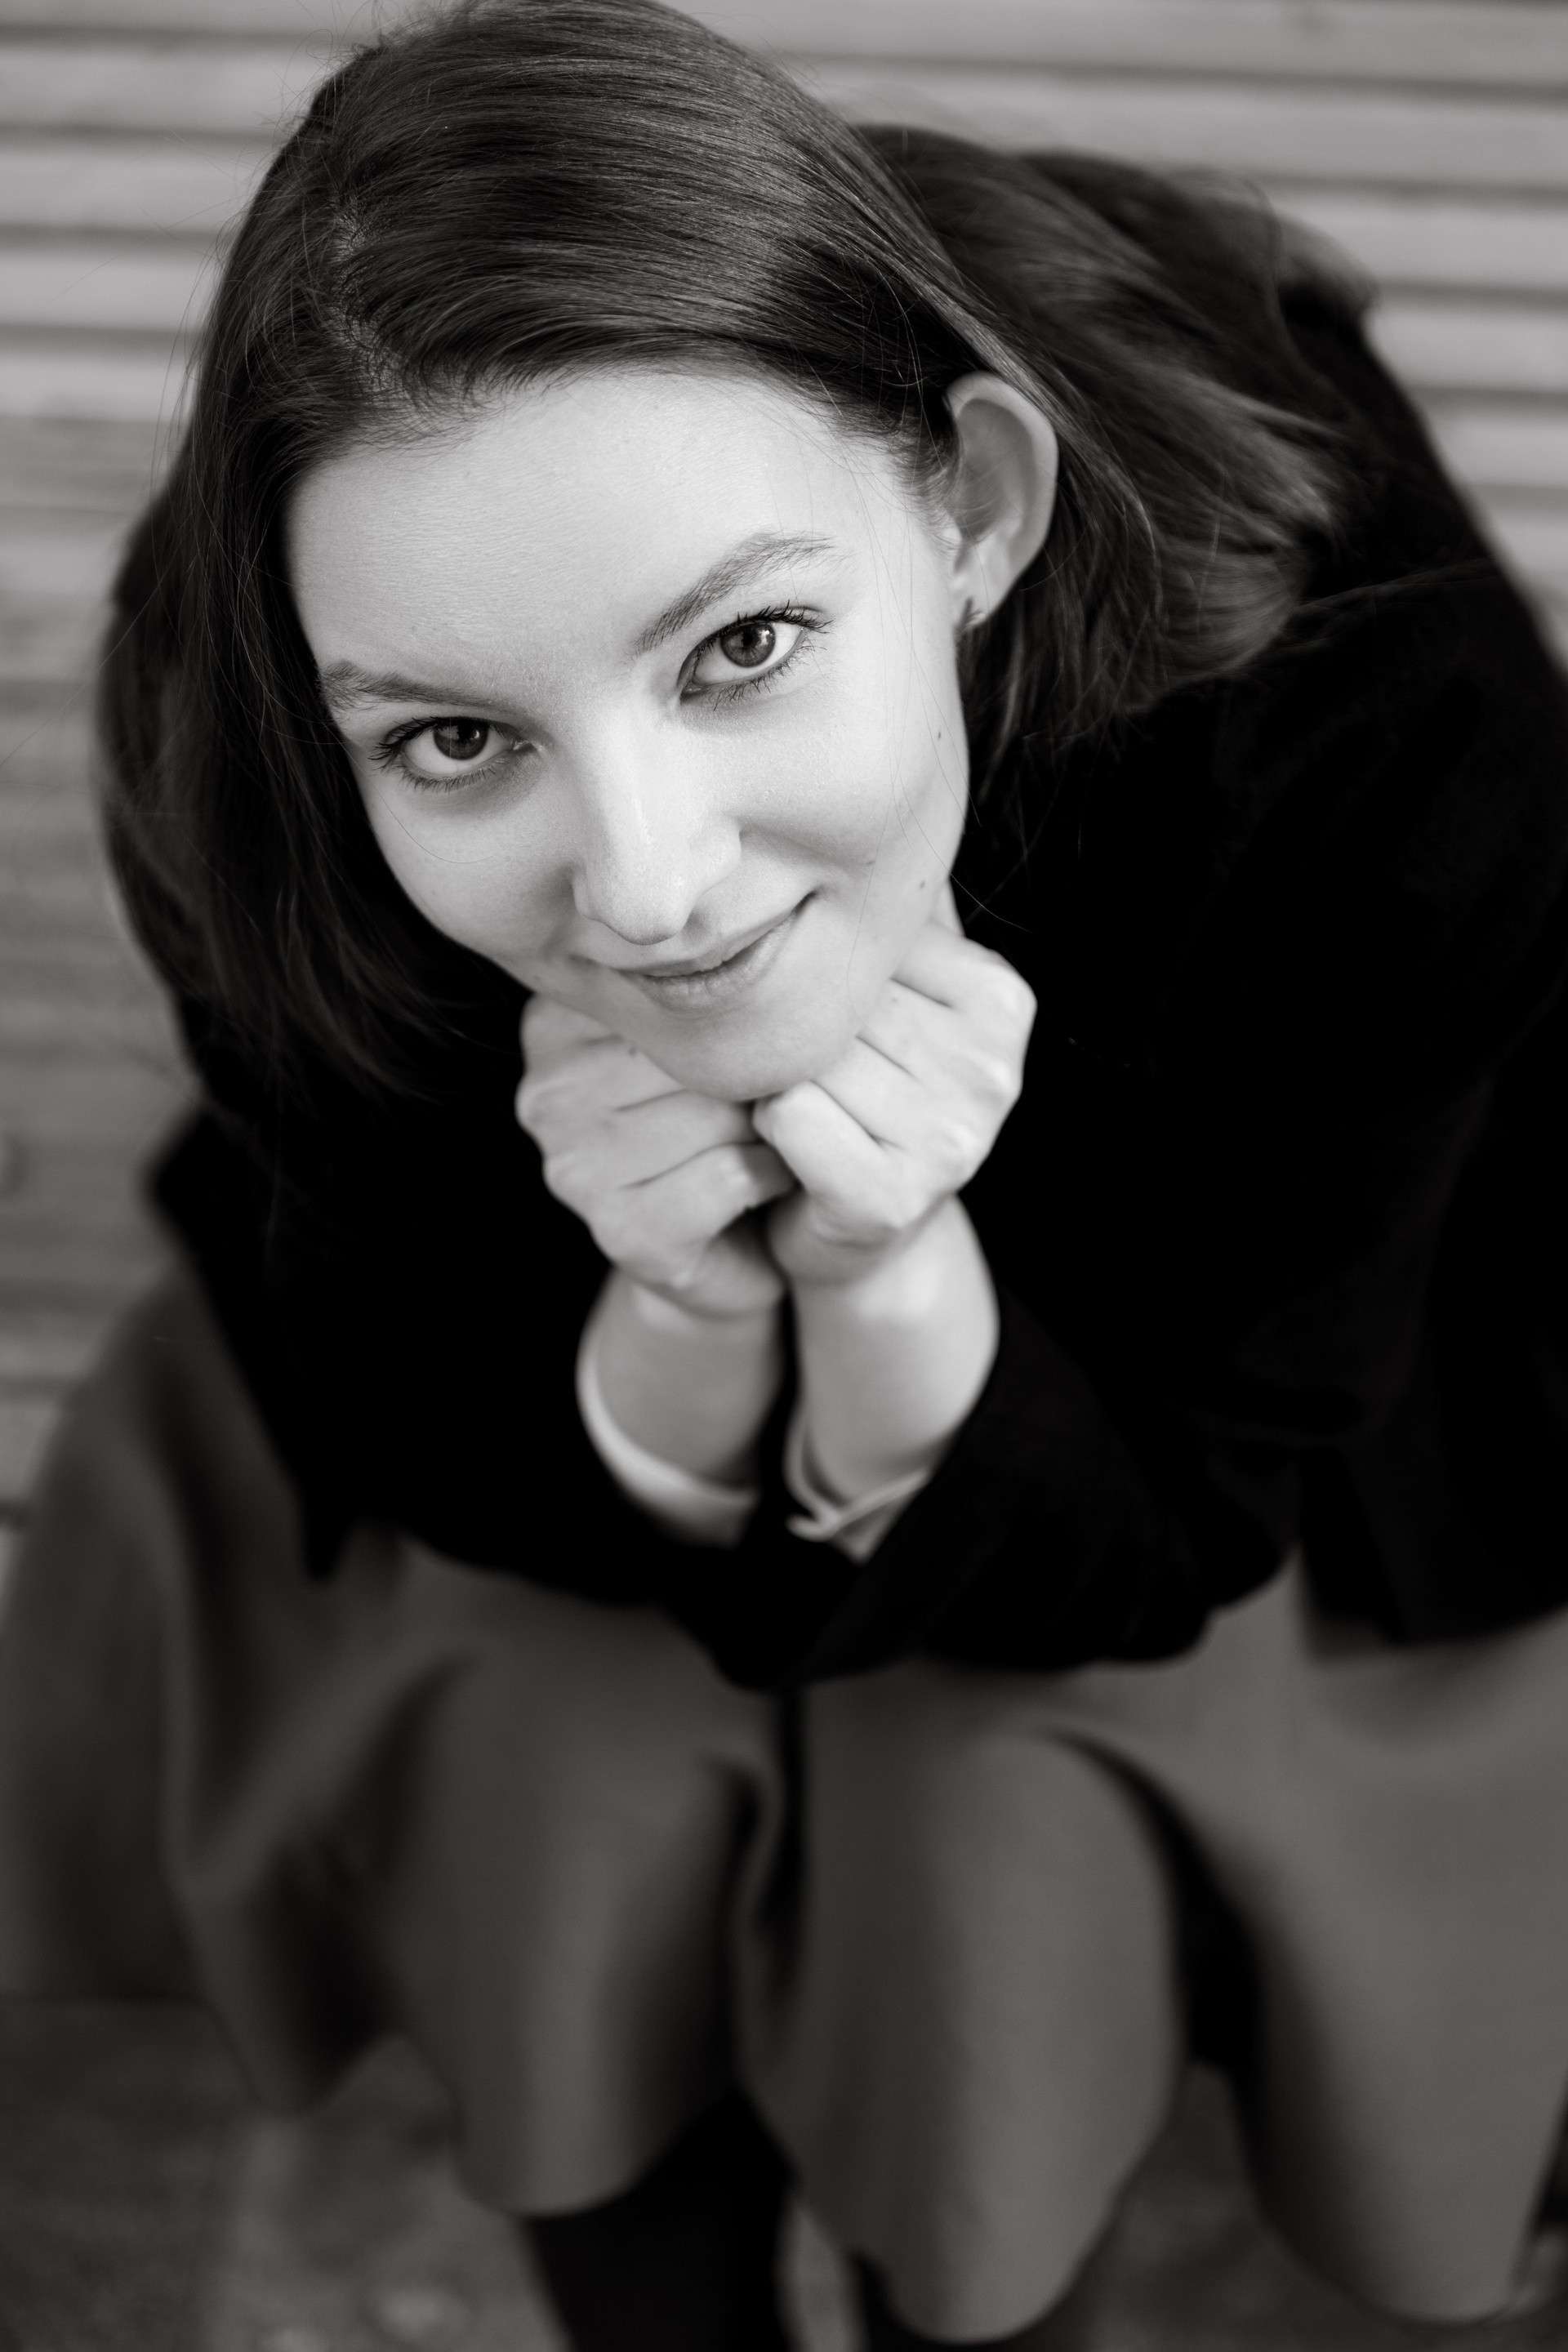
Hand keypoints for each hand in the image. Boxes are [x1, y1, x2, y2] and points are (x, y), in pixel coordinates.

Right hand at [516, 996, 793, 1317]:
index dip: (728, 1016)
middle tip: (757, 1103)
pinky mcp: (623, 1232)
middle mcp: (546, 1094)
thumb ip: (695, 983)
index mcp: (552, 1024)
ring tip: (761, 1138)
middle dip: (748, 1074)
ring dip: (764, 1125)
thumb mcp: (698, 1033)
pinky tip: (765, 1179)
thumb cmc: (722, 1119)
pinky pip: (728, 1172)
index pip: (665, 989)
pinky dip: (769, 1173)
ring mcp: (572, 1170)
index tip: (744, 1041)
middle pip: (688, 1049)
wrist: (736, 1245)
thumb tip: (741, 926)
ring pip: (713, 1109)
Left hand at [753, 891, 1034, 1289]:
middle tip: (796, 1064)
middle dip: (794, 1029)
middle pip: (835, 1002)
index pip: (868, 944)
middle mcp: (994, 1068)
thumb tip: (872, 782)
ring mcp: (955, 1139)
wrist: (853, 1234)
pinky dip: (769, 1129)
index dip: (818, 974)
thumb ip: (892, 910)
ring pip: (806, 1058)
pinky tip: (787, 1146)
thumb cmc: (860, 1093)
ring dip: (774, 1078)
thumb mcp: (892, 991)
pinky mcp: (895, 1197)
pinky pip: (791, 1120)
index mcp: (999, 998)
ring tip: (797, 1104)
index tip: (825, 1013)